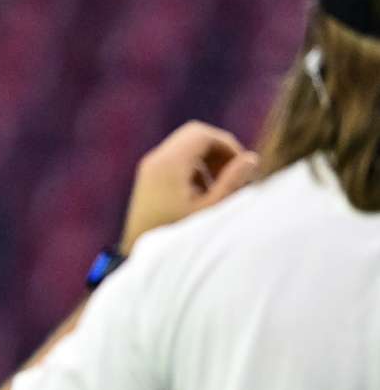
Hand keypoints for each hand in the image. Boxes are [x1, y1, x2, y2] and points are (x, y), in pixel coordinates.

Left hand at [119, 121, 258, 254]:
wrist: (138, 255)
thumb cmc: (177, 235)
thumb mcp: (210, 210)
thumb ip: (232, 182)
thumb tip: (250, 158)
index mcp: (169, 163)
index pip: (203, 134)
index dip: (227, 145)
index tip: (242, 166)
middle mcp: (155, 160)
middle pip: (194, 135)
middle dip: (218, 150)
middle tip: (233, 174)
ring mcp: (148, 168)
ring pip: (185, 147)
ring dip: (206, 160)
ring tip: (220, 187)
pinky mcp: (147, 179)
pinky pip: (175, 161)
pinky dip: (193, 169)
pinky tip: (202, 194)